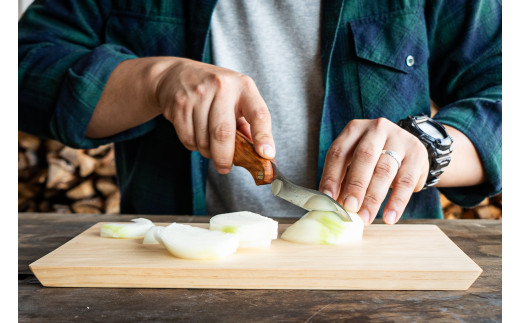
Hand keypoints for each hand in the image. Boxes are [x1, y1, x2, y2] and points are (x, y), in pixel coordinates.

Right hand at [155, 58, 274, 172]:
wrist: (176, 75)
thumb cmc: (215, 91)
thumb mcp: (237, 99)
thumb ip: (248, 125)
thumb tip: (260, 156)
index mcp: (244, 87)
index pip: (258, 114)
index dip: (264, 136)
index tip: (266, 155)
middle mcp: (222, 87)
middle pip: (223, 133)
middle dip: (225, 157)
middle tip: (225, 168)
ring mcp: (198, 94)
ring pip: (203, 140)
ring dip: (208, 152)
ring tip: (210, 146)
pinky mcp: (179, 104)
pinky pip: (188, 138)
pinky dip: (193, 146)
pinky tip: (196, 136)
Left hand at [319, 118, 428, 224]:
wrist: (409, 148)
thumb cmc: (375, 157)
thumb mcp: (356, 161)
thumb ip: (344, 180)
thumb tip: (332, 205)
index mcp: (355, 129)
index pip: (339, 152)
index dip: (331, 176)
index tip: (328, 198)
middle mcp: (377, 130)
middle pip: (364, 158)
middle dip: (355, 185)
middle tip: (350, 207)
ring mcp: (399, 139)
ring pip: (384, 170)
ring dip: (374, 198)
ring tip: (366, 217)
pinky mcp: (417, 154)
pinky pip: (406, 181)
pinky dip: (397, 202)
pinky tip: (389, 217)